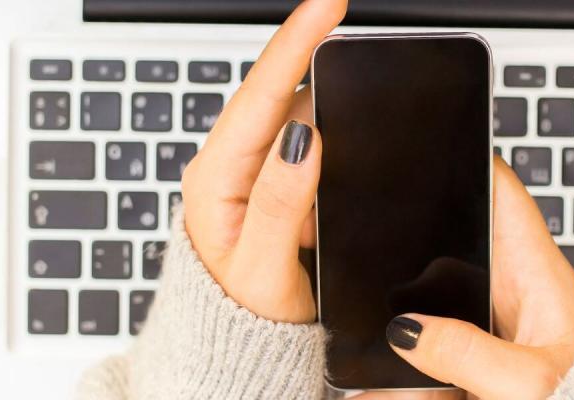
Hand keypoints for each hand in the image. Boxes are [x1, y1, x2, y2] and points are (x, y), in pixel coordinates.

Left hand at [180, 0, 345, 323]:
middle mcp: (228, 167)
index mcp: (216, 180)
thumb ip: (280, 206)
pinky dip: (329, 130)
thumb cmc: (242, 318)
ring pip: (293, 117)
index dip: (295, 44)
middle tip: (349, 24)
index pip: (259, 97)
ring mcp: (249, 172)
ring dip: (326, 97)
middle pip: (277, 94)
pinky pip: (302, 143)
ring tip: (357, 80)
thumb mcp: (262, 272)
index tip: (328, 6)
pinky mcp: (270, 183)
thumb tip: (304, 139)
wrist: (237, 348)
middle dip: (314, 55)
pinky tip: (347, 128)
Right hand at [366, 158, 573, 399]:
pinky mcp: (483, 348)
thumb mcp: (527, 383)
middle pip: (459, 235)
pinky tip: (387, 354)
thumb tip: (407, 329)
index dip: (469, 158)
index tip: (428, 139)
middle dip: (417, 230)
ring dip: (408, 291)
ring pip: (439, 285)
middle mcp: (517, 287)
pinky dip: (413, 334)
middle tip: (371, 227)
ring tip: (371, 296)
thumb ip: (468, 355)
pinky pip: (437, 327)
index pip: (504, 193)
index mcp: (538, 274)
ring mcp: (497, 316)